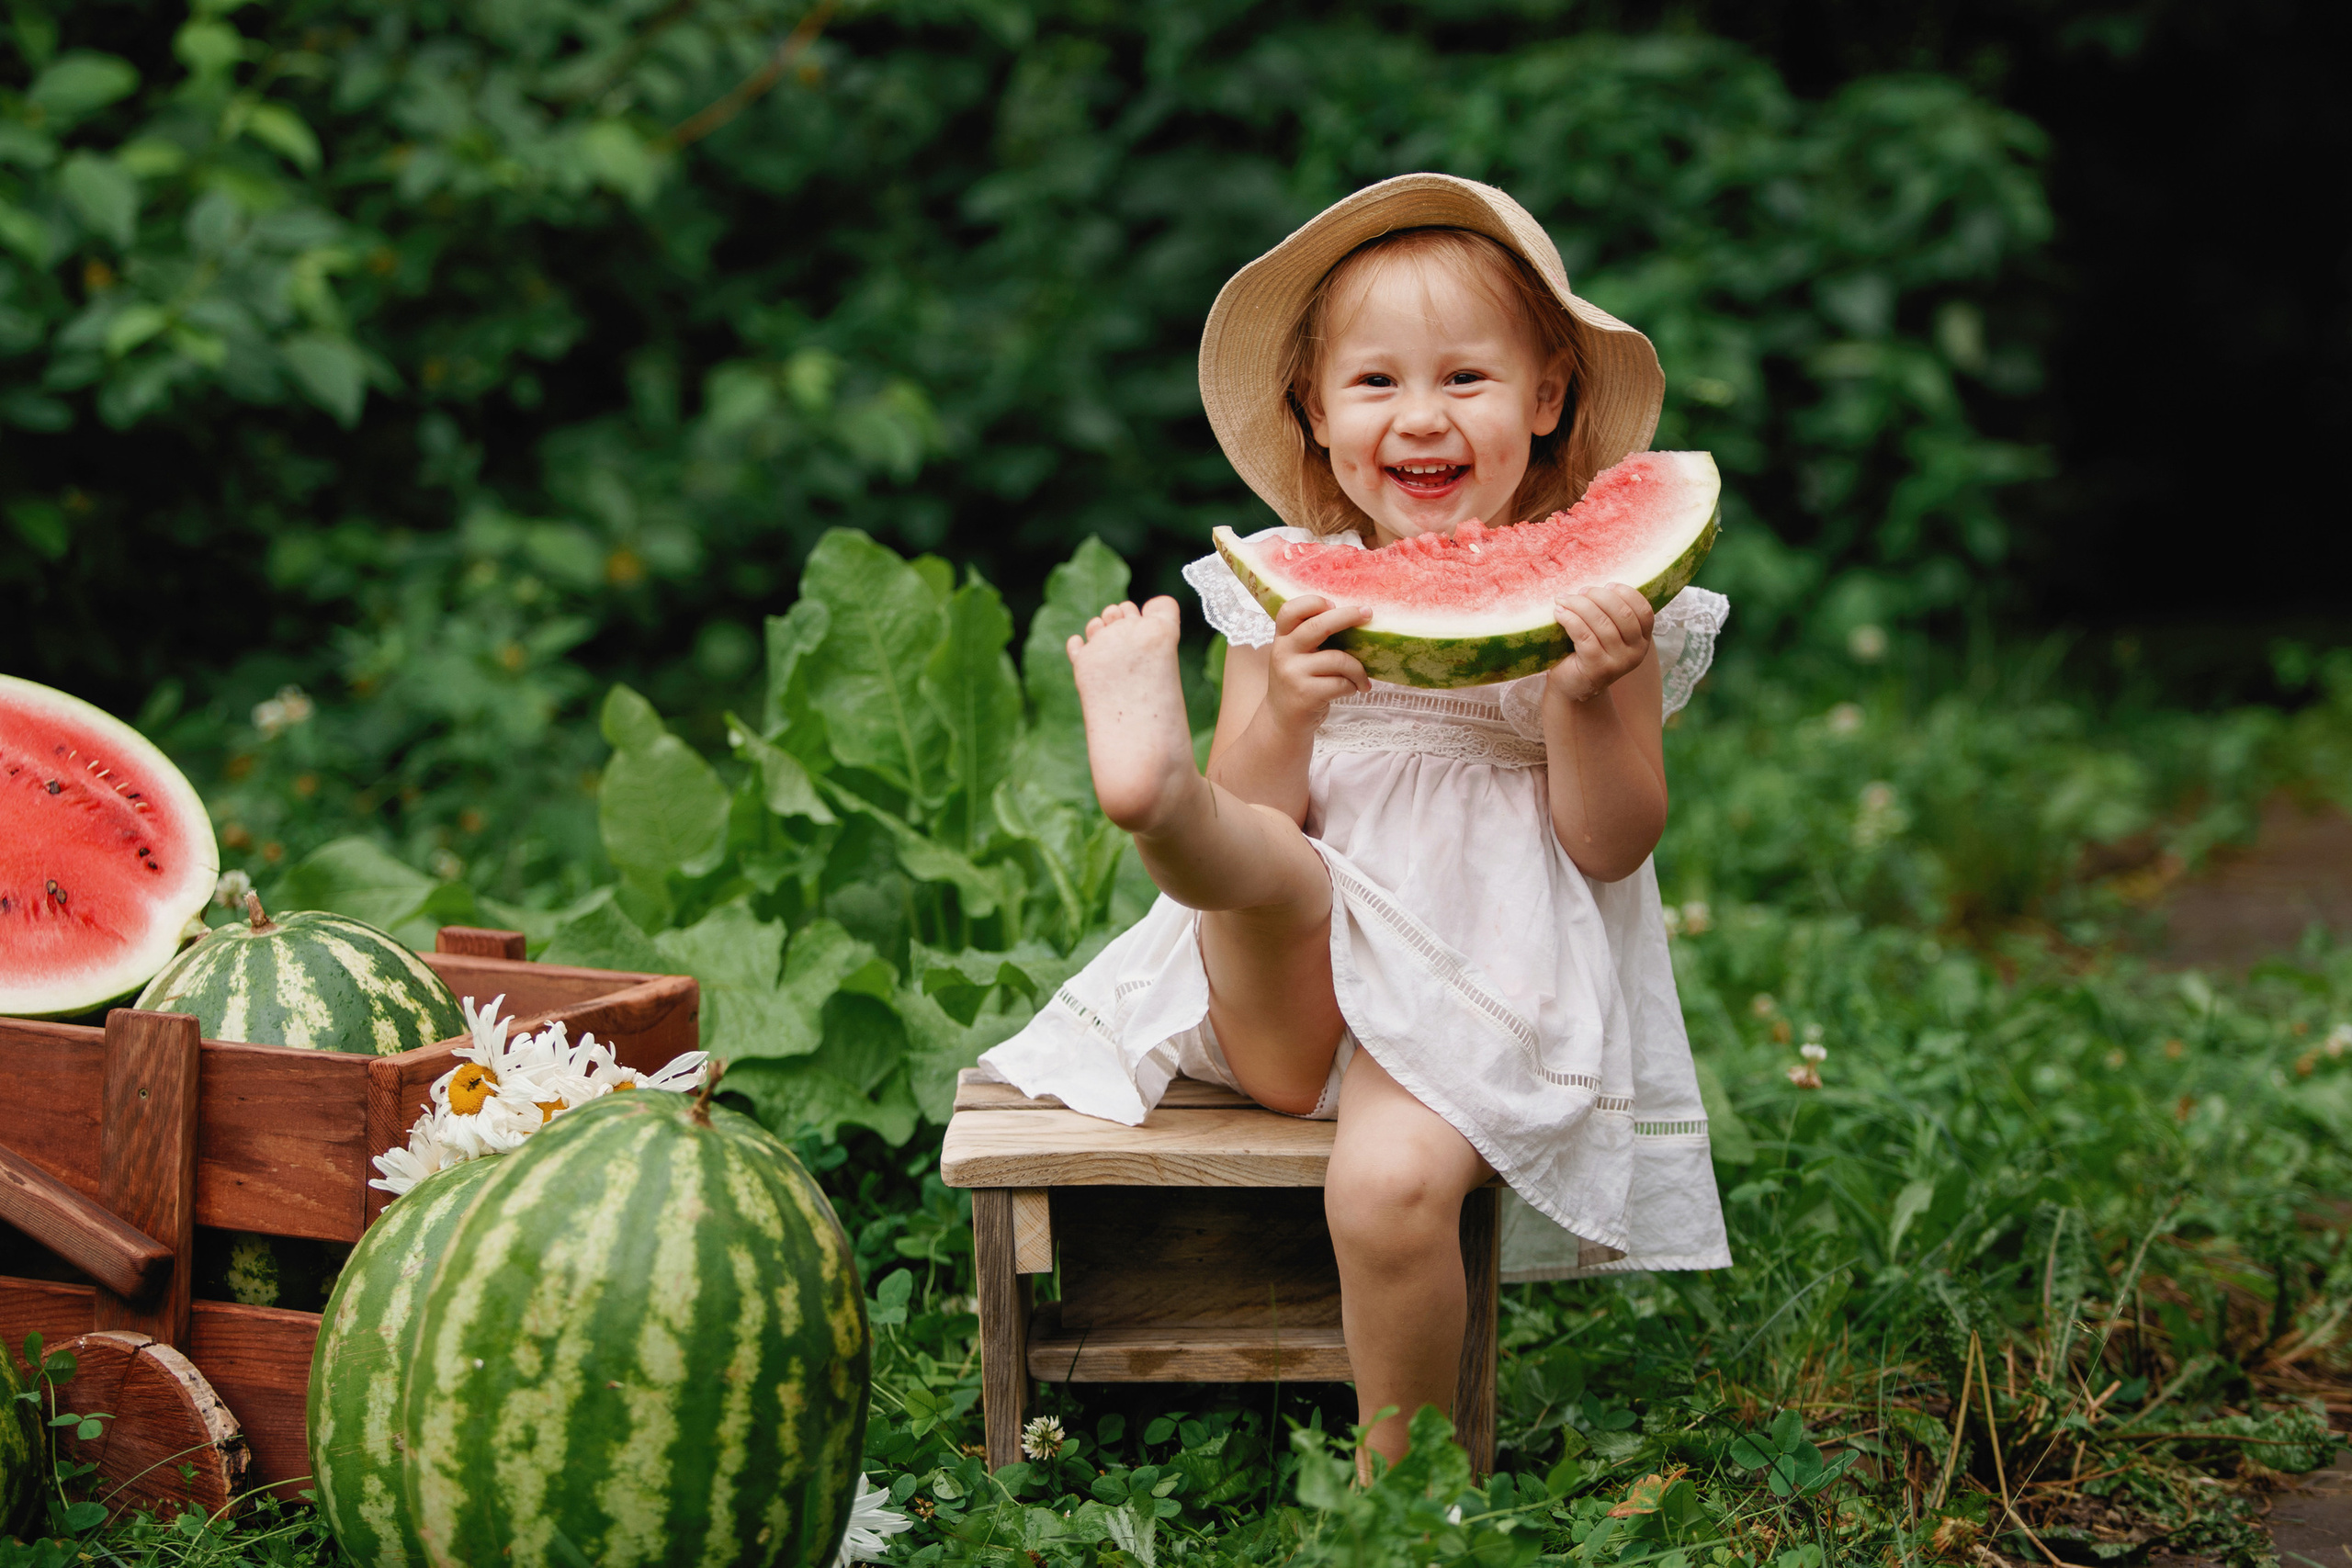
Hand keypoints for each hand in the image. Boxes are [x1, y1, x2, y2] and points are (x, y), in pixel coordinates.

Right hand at [1263, 594, 1370, 730]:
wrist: (1282, 722)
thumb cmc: (1298, 682)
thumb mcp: (1295, 656)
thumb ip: (1311, 637)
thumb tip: (1355, 616)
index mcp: (1281, 639)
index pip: (1290, 610)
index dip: (1313, 602)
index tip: (1334, 604)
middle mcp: (1283, 653)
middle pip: (1319, 625)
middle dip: (1348, 616)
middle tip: (1368, 613)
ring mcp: (1293, 674)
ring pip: (1339, 659)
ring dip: (1358, 669)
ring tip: (1363, 679)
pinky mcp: (1306, 695)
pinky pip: (1341, 684)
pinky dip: (1353, 686)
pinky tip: (1354, 690)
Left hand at [1547, 584, 1654, 702]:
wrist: (1573, 686)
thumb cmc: (1587, 652)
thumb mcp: (1606, 632)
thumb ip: (1609, 612)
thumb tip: (1593, 584)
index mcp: (1643, 640)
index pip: (1644, 610)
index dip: (1625, 593)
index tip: (1605, 586)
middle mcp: (1636, 653)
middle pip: (1623, 614)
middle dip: (1598, 597)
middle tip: (1580, 592)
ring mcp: (1619, 663)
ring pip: (1602, 624)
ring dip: (1579, 606)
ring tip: (1563, 600)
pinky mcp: (1598, 669)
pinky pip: (1585, 636)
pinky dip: (1570, 620)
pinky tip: (1559, 613)